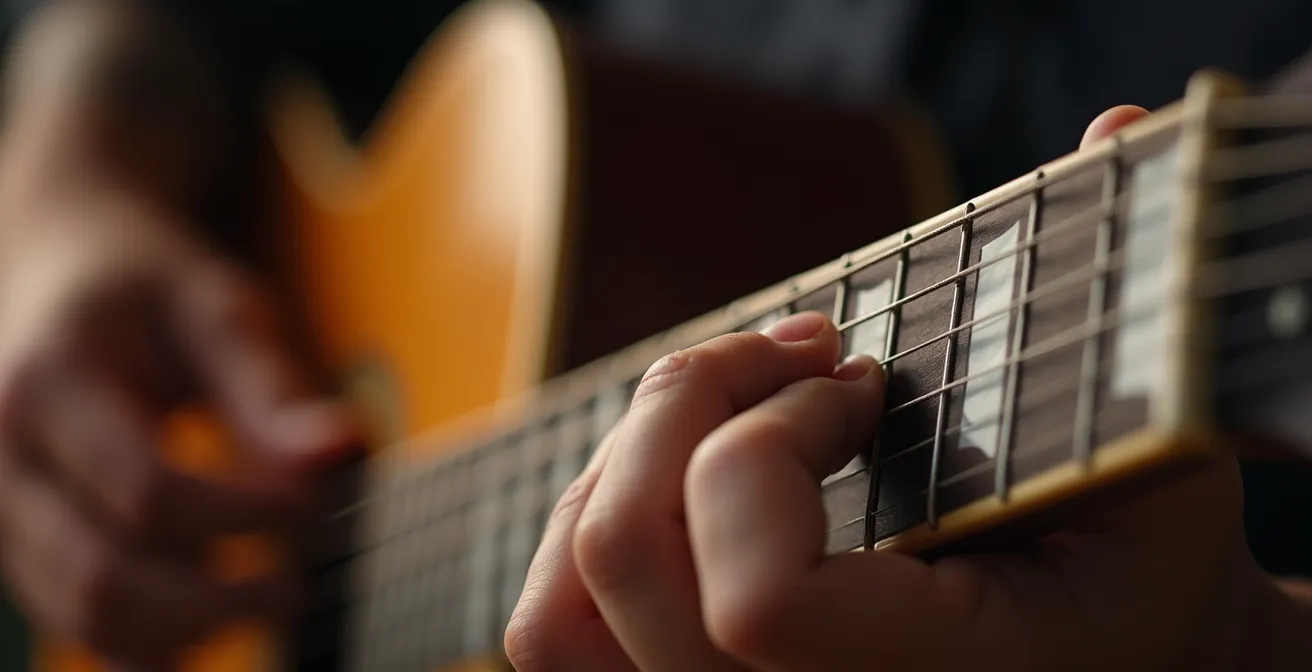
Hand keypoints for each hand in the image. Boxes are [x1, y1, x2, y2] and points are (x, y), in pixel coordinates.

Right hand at [0, 191, 356, 666]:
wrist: (57, 270)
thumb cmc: (147, 289)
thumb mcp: (215, 309)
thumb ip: (269, 386)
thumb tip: (342, 452)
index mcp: (47, 380)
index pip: (147, 487)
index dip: (241, 512)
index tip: (313, 510)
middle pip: (101, 572)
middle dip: (214, 599)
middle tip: (302, 589)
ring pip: (80, 613)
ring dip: (184, 627)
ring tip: (270, 595)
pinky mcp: (14, 541)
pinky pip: (71, 618)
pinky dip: (145, 639)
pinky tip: (216, 623)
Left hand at [504, 106, 1296, 670]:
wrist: (1096, 650)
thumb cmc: (1127, 565)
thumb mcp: (1158, 462)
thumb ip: (1121, 329)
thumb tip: (1111, 130)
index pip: (758, 602)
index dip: (779, 444)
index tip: (862, 384)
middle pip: (623, 557)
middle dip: (694, 402)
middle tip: (804, 352)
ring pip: (559, 604)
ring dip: (634, 453)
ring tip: (737, 405)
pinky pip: (553, 623)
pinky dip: (597, 508)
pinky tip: (696, 465)